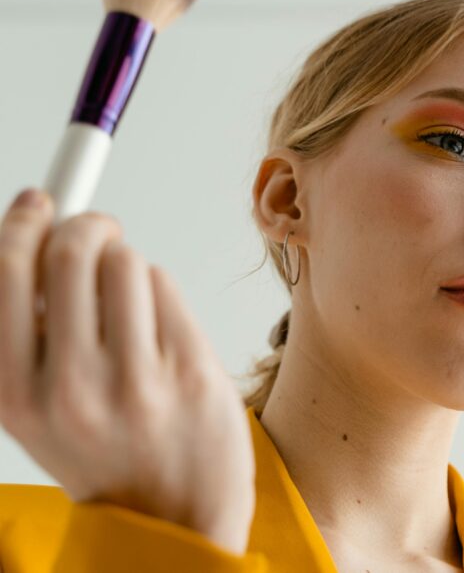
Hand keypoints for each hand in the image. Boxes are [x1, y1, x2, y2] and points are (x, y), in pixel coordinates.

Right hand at [0, 189, 254, 555]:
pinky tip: (157, 327)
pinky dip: (159, 291)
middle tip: (98, 230)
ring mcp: (136, 379)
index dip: (22, 223)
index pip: (6, 274)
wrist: (174, 517)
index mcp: (16, 395)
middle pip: (71, 251)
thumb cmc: (105, 451)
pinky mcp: (190, 370)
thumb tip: (38, 234)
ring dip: (127, 264)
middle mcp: (71, 387)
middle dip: (86, 226)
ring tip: (130, 300)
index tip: (38, 200)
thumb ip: (29, 332)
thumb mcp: (39, 407)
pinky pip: (166, 286)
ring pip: (127, 261)